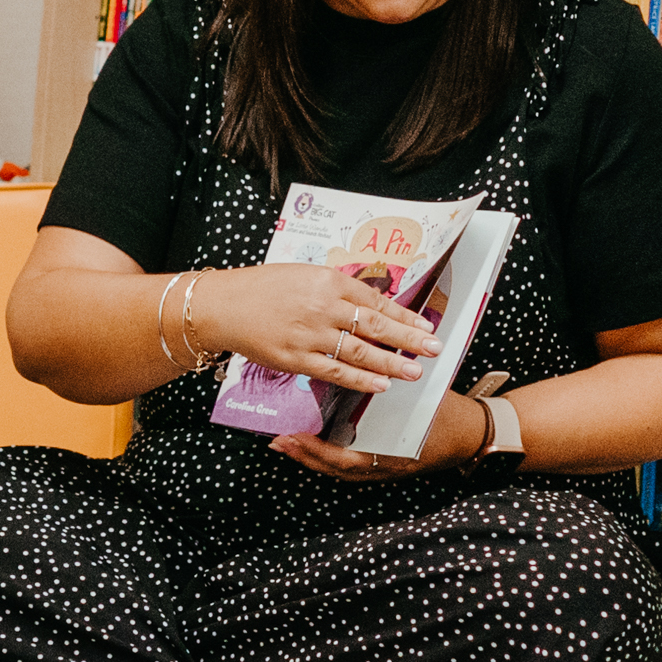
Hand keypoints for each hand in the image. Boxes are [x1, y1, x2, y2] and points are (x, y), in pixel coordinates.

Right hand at [198, 263, 442, 396]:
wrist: (226, 305)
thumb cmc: (265, 287)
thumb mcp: (306, 275)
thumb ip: (338, 289)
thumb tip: (372, 303)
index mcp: (328, 281)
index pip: (376, 301)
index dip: (404, 316)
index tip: (426, 327)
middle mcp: (323, 307)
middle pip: (376, 326)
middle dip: (409, 340)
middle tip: (435, 350)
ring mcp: (310, 335)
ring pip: (360, 352)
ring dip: (391, 364)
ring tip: (414, 373)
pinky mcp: (296, 359)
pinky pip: (334, 371)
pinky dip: (360, 380)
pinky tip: (380, 386)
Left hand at [267, 384, 489, 484]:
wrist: (472, 436)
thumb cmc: (449, 415)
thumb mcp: (423, 399)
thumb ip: (393, 387)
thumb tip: (371, 358)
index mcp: (391, 455)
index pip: (344, 459)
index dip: (316, 450)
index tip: (292, 436)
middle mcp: (382, 467)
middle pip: (334, 468)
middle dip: (305, 455)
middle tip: (278, 441)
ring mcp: (382, 470)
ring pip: (338, 468)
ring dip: (311, 456)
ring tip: (286, 442)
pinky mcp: (382, 465)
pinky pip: (348, 463)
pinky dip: (327, 454)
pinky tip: (311, 442)